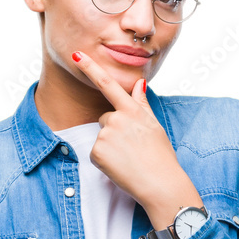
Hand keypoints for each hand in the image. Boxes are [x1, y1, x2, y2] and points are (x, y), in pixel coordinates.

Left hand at [71, 49, 190, 209]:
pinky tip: (120, 166)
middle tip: (133, 147)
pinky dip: (105, 161)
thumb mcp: (154, 126)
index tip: (77, 54)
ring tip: (129, 158)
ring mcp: (105, 135)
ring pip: (101, 136)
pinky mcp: (96, 152)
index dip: (91, 67)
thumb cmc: (161, 156)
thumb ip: (142, 103)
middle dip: (114, 130)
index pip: (108, 84)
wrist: (160, 184)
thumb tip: (139, 83)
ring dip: (111, 146)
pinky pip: (96, 153)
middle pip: (105, 118)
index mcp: (133, 110)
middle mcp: (117, 119)